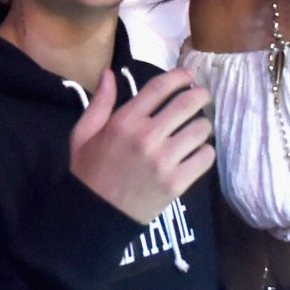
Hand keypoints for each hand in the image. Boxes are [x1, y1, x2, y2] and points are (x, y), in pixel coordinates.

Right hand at [69, 67, 214, 222]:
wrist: (95, 216)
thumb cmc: (89, 172)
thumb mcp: (84, 134)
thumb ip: (99, 102)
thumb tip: (110, 73)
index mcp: (125, 121)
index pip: (160, 87)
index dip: (180, 76)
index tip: (188, 76)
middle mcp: (147, 137)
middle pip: (188, 103)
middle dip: (201, 94)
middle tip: (203, 96)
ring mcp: (164, 161)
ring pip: (201, 129)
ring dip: (203, 125)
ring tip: (198, 128)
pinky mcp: (176, 183)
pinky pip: (205, 157)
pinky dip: (205, 152)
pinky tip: (197, 152)